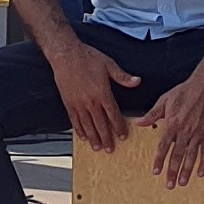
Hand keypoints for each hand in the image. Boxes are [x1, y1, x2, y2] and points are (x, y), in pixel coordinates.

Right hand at [46, 36, 142, 154]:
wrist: (66, 54)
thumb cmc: (87, 57)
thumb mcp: (108, 64)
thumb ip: (123, 76)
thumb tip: (137, 81)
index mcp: (102, 92)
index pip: (113, 114)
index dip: (119, 127)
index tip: (123, 136)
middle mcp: (90, 101)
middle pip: (100, 124)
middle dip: (106, 138)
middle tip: (110, 149)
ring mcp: (78, 103)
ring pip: (87, 125)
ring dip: (93, 138)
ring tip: (97, 147)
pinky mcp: (68, 102)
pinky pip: (74, 120)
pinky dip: (79, 130)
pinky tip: (83, 136)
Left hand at [147, 67, 203, 187]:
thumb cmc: (185, 91)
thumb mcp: (165, 100)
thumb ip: (152, 114)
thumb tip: (139, 123)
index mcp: (172, 124)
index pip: (164, 147)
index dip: (159, 160)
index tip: (156, 172)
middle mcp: (185, 131)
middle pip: (177, 156)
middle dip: (173, 172)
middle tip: (169, 185)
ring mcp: (198, 133)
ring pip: (191, 156)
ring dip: (187, 171)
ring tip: (183, 182)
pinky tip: (201, 172)